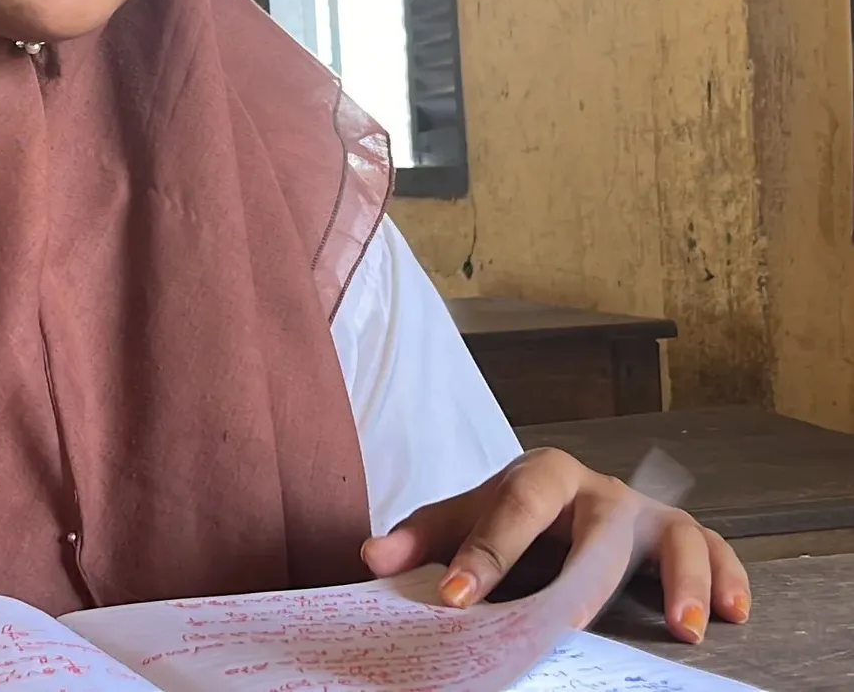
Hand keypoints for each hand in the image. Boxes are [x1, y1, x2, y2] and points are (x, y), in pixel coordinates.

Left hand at [361, 447, 751, 642]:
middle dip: (586, 574)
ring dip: (682, 577)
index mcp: (538, 476)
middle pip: (597, 523)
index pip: (511, 509)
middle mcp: (597, 489)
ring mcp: (643, 512)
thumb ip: (419, 539)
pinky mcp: (679, 535)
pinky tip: (733, 616)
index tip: (457, 601)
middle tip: (571, 620)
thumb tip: (370, 557)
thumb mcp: (460, 519)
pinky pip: (715, 549)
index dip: (484, 556)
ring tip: (685, 627)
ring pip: (672, 533)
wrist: (554, 500)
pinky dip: (728, 578)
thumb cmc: (508, 516)